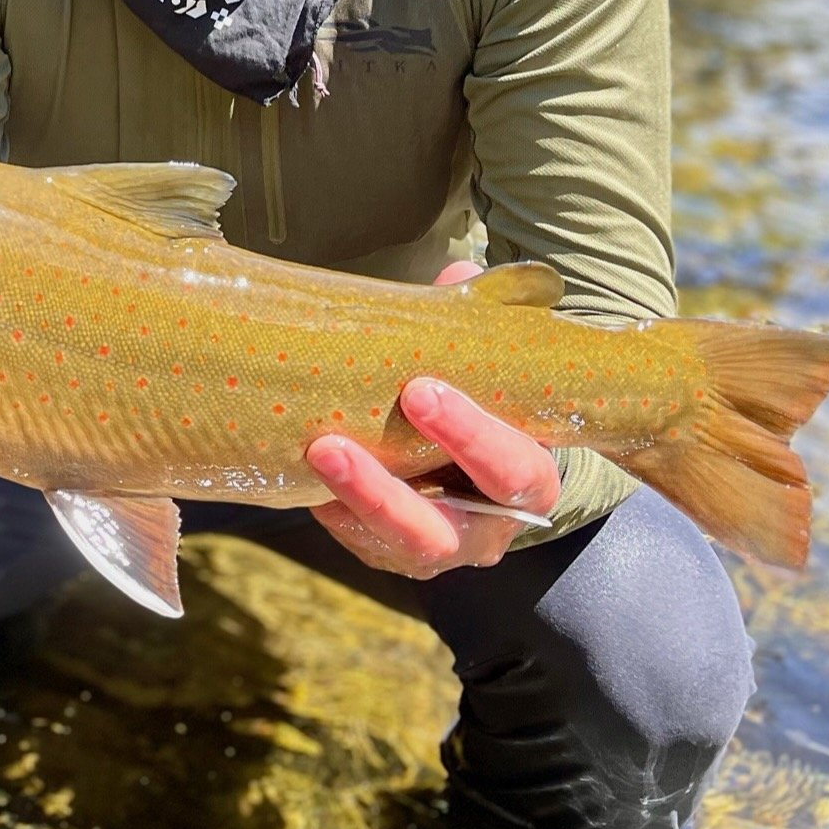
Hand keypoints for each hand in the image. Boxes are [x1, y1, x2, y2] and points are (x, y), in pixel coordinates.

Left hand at [304, 261, 561, 578]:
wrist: (478, 461)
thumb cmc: (484, 400)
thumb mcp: (488, 367)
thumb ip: (474, 326)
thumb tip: (455, 274)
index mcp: (527, 479)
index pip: (515, 470)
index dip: (471, 436)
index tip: (419, 389)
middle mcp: (489, 527)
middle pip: (450, 528)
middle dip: (390, 490)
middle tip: (335, 443)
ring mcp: (443, 549)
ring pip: (403, 546)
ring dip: (352, 501)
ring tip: (313, 454)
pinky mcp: (396, 554)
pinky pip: (364, 544)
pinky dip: (334, 512)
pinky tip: (301, 474)